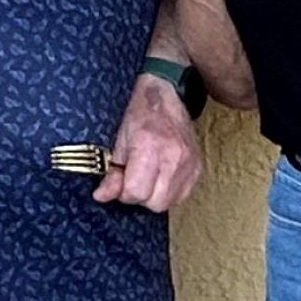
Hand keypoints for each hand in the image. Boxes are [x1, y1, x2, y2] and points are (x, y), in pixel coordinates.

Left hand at [93, 74, 202, 212]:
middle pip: (155, 203)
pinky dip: (169, 193)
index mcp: (149, 148)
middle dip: (140, 197)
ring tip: (147, 177)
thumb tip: (102, 197)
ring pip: (169, 202)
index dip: (123, 193)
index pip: (136, 192)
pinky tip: (161, 177)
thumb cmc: (140, 115)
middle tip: (133, 179)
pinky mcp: (198, 168)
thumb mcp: (119, 142)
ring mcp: (189, 164)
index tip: (120, 182)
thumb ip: (112, 173)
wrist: (165, 97)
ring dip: (154, 196)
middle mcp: (173, 158)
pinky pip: (182, 196)